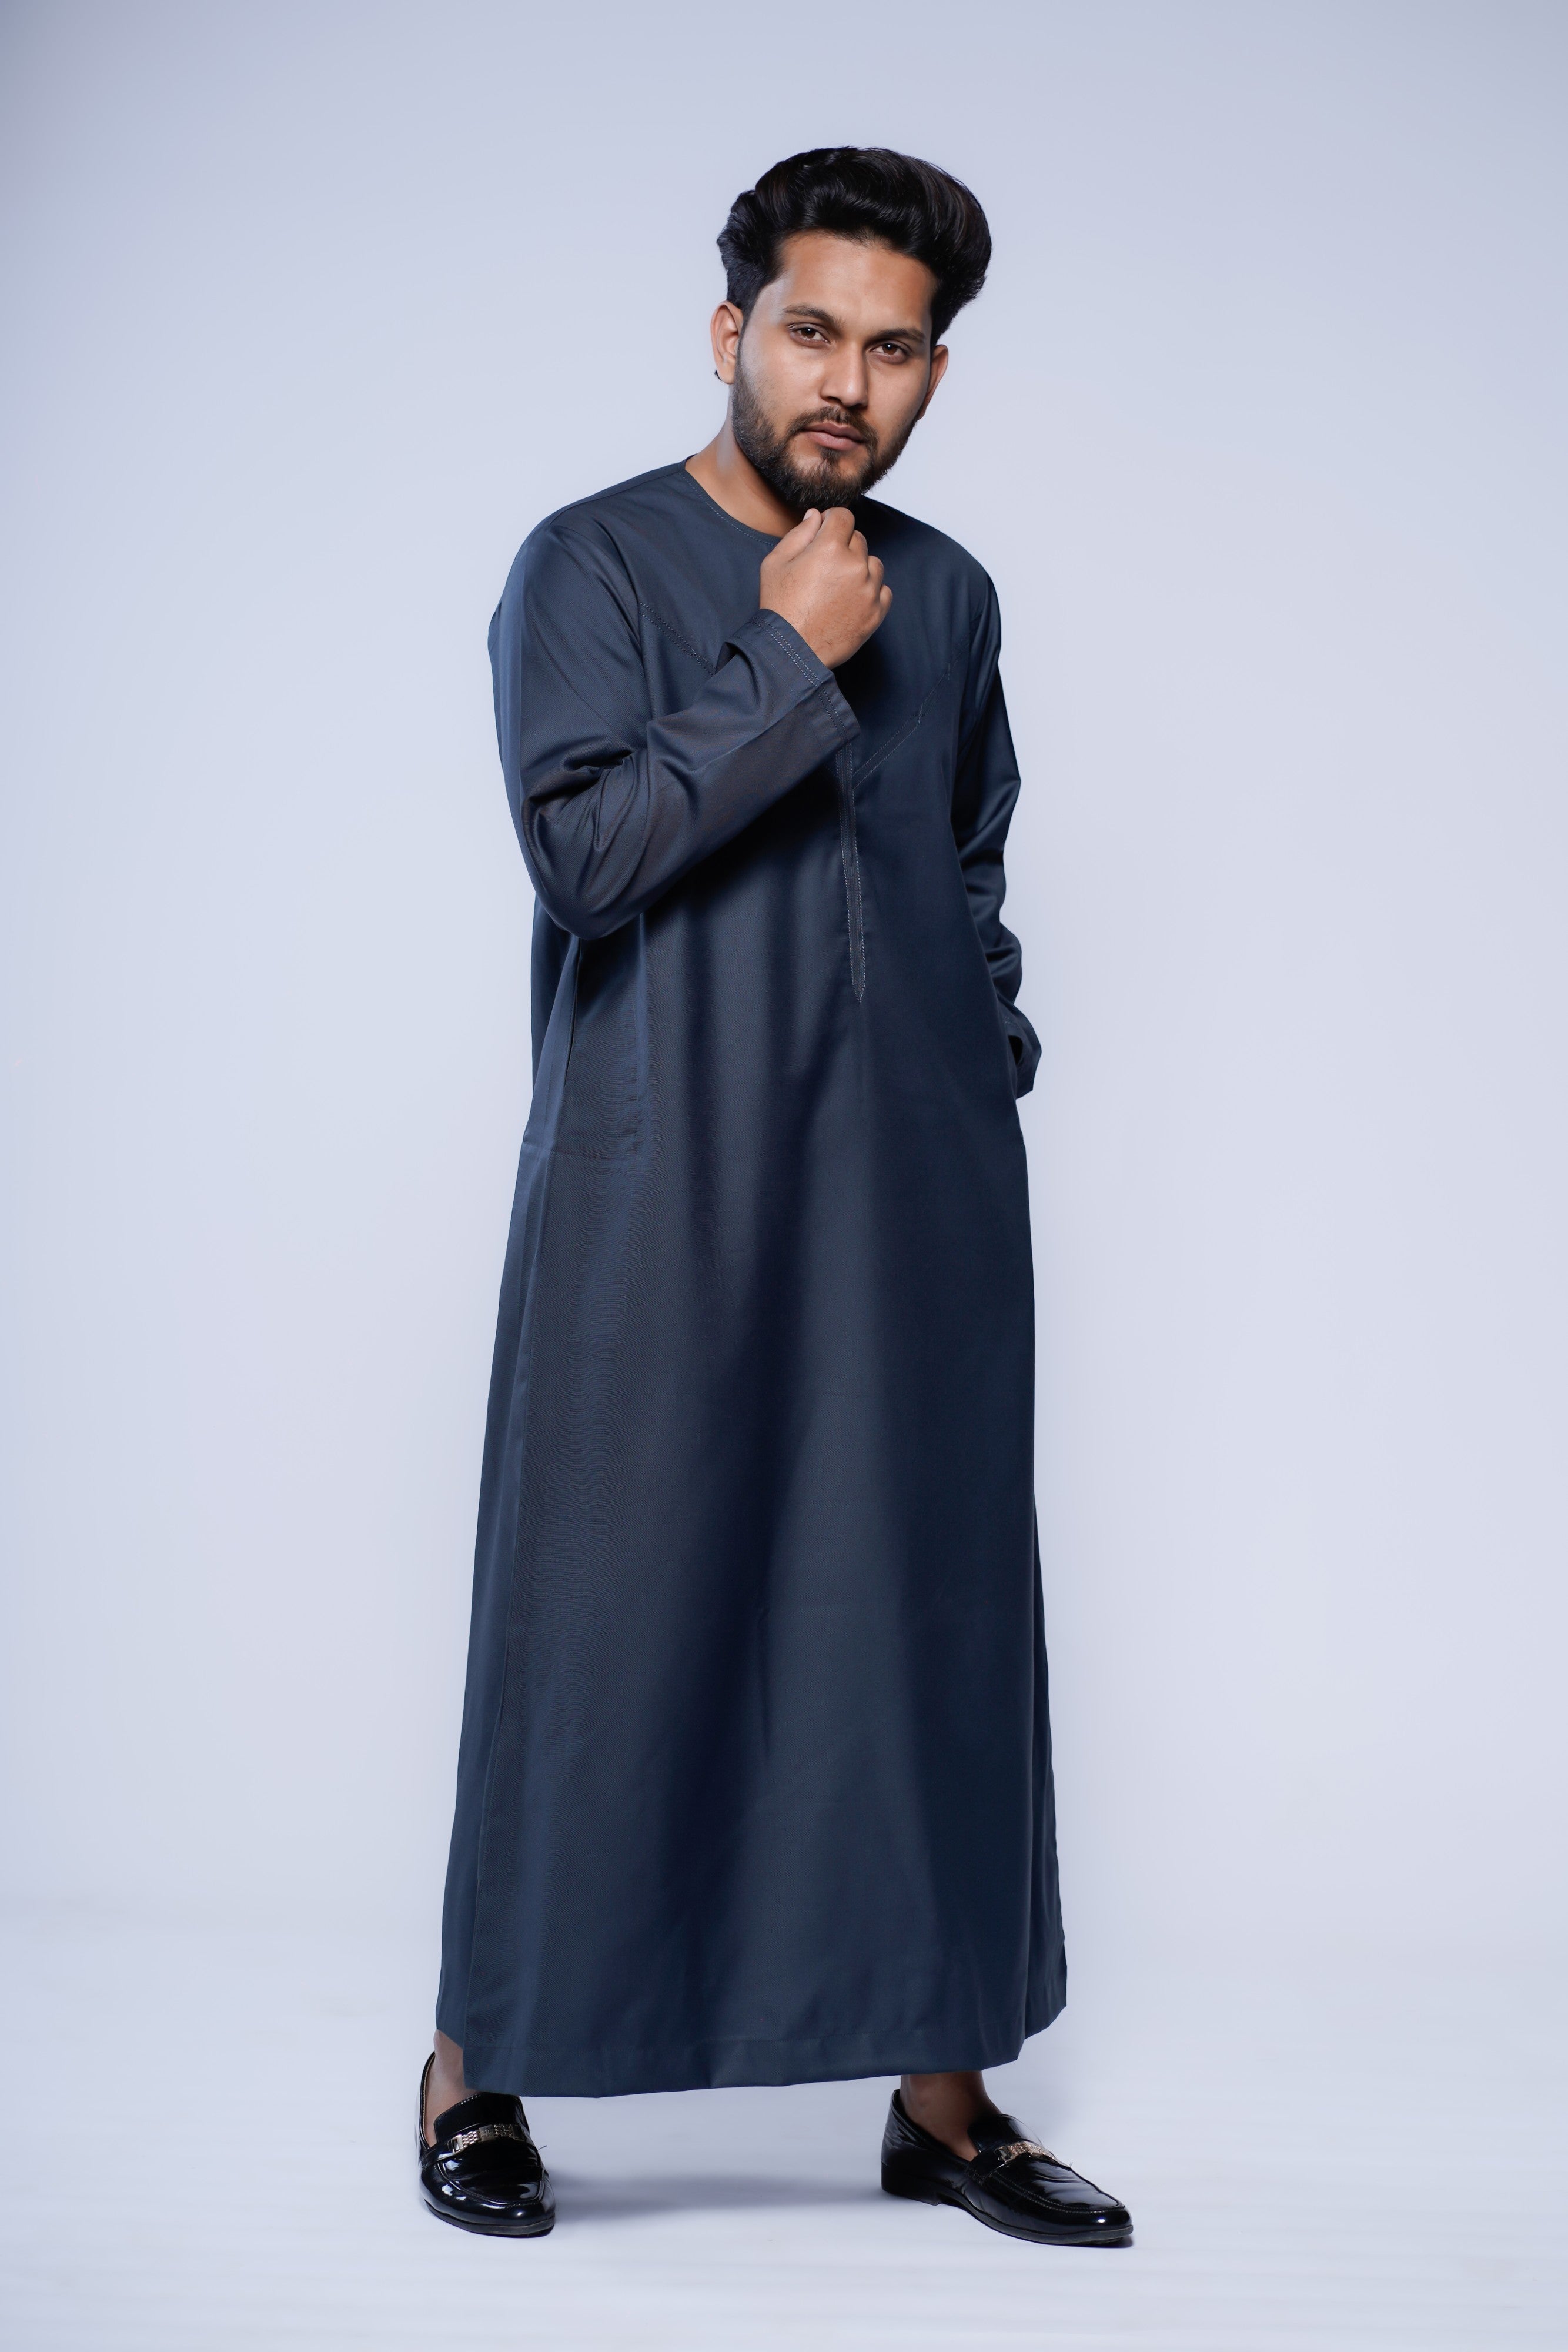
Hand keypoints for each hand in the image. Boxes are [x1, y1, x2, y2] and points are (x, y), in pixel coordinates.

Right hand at [758, 507, 890, 669]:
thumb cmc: (780, 608)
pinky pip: (884, 591)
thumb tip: (816, 515)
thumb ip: (799, 534)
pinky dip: (871, 592)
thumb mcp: (776, 563)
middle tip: (825, 568)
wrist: (792, 651)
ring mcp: (868, 590)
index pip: (844, 516)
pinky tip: (851, 600)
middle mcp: (854, 566)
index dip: (832, 521)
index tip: (825, 533)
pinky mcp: (876, 613)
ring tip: (839, 586)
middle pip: (858, 539)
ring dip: (860, 568)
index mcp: (829, 548)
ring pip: (873, 564)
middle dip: (843, 546)